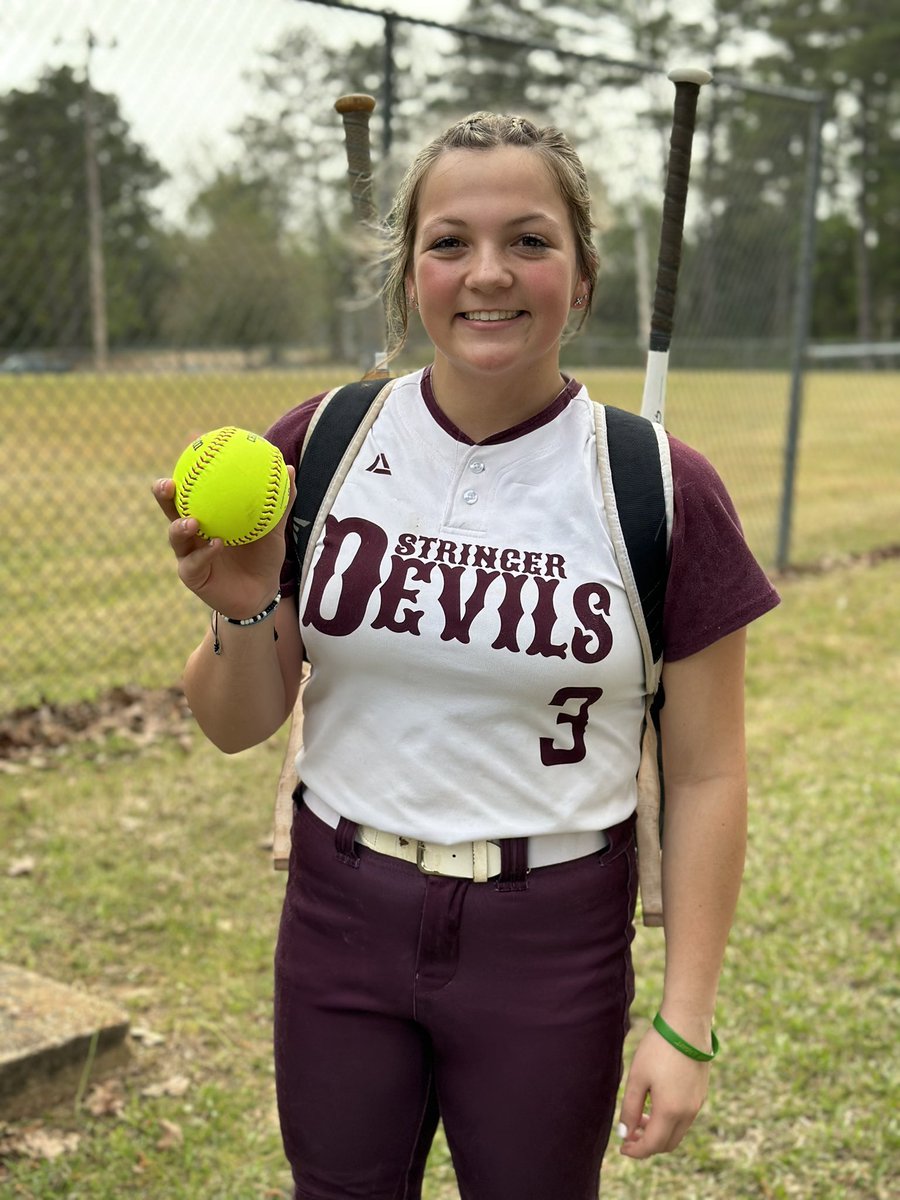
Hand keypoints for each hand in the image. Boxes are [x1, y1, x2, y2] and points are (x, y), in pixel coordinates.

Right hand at [152, 466, 295, 618]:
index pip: (190, 488)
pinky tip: (216, 544)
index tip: (186, 447)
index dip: (185, 468)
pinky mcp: (192, 575)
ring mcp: (188, 553)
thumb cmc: (263, 557)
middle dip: (163, 494)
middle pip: (170, 509)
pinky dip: (205, 552)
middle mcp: (191, 532)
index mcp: (206, 515)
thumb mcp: (273, 528)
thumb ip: (279, 502)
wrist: (261, 593)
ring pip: (176, 537)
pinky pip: (194, 562)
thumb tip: (287, 468)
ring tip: (191, 520)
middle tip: (169, 483)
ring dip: (180, 527)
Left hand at [617, 1024, 710, 1157]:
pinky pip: (684, 1119)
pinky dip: (669, 1121)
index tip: (622, 1148)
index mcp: (670, 1112)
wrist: (687, 1025)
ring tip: (639, 1117)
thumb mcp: (637, 1077)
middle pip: (667, 1143)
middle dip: (647, 1144)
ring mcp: (697, 1104)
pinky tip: (655, 1104)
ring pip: (677, 1132)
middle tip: (629, 1135)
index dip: (636, 1151)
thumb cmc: (658, 1049)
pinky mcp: (700, 1094)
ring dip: (658, 1132)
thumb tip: (624, 1133)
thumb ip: (629, 1108)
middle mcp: (688, 1113)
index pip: (652, 1145)